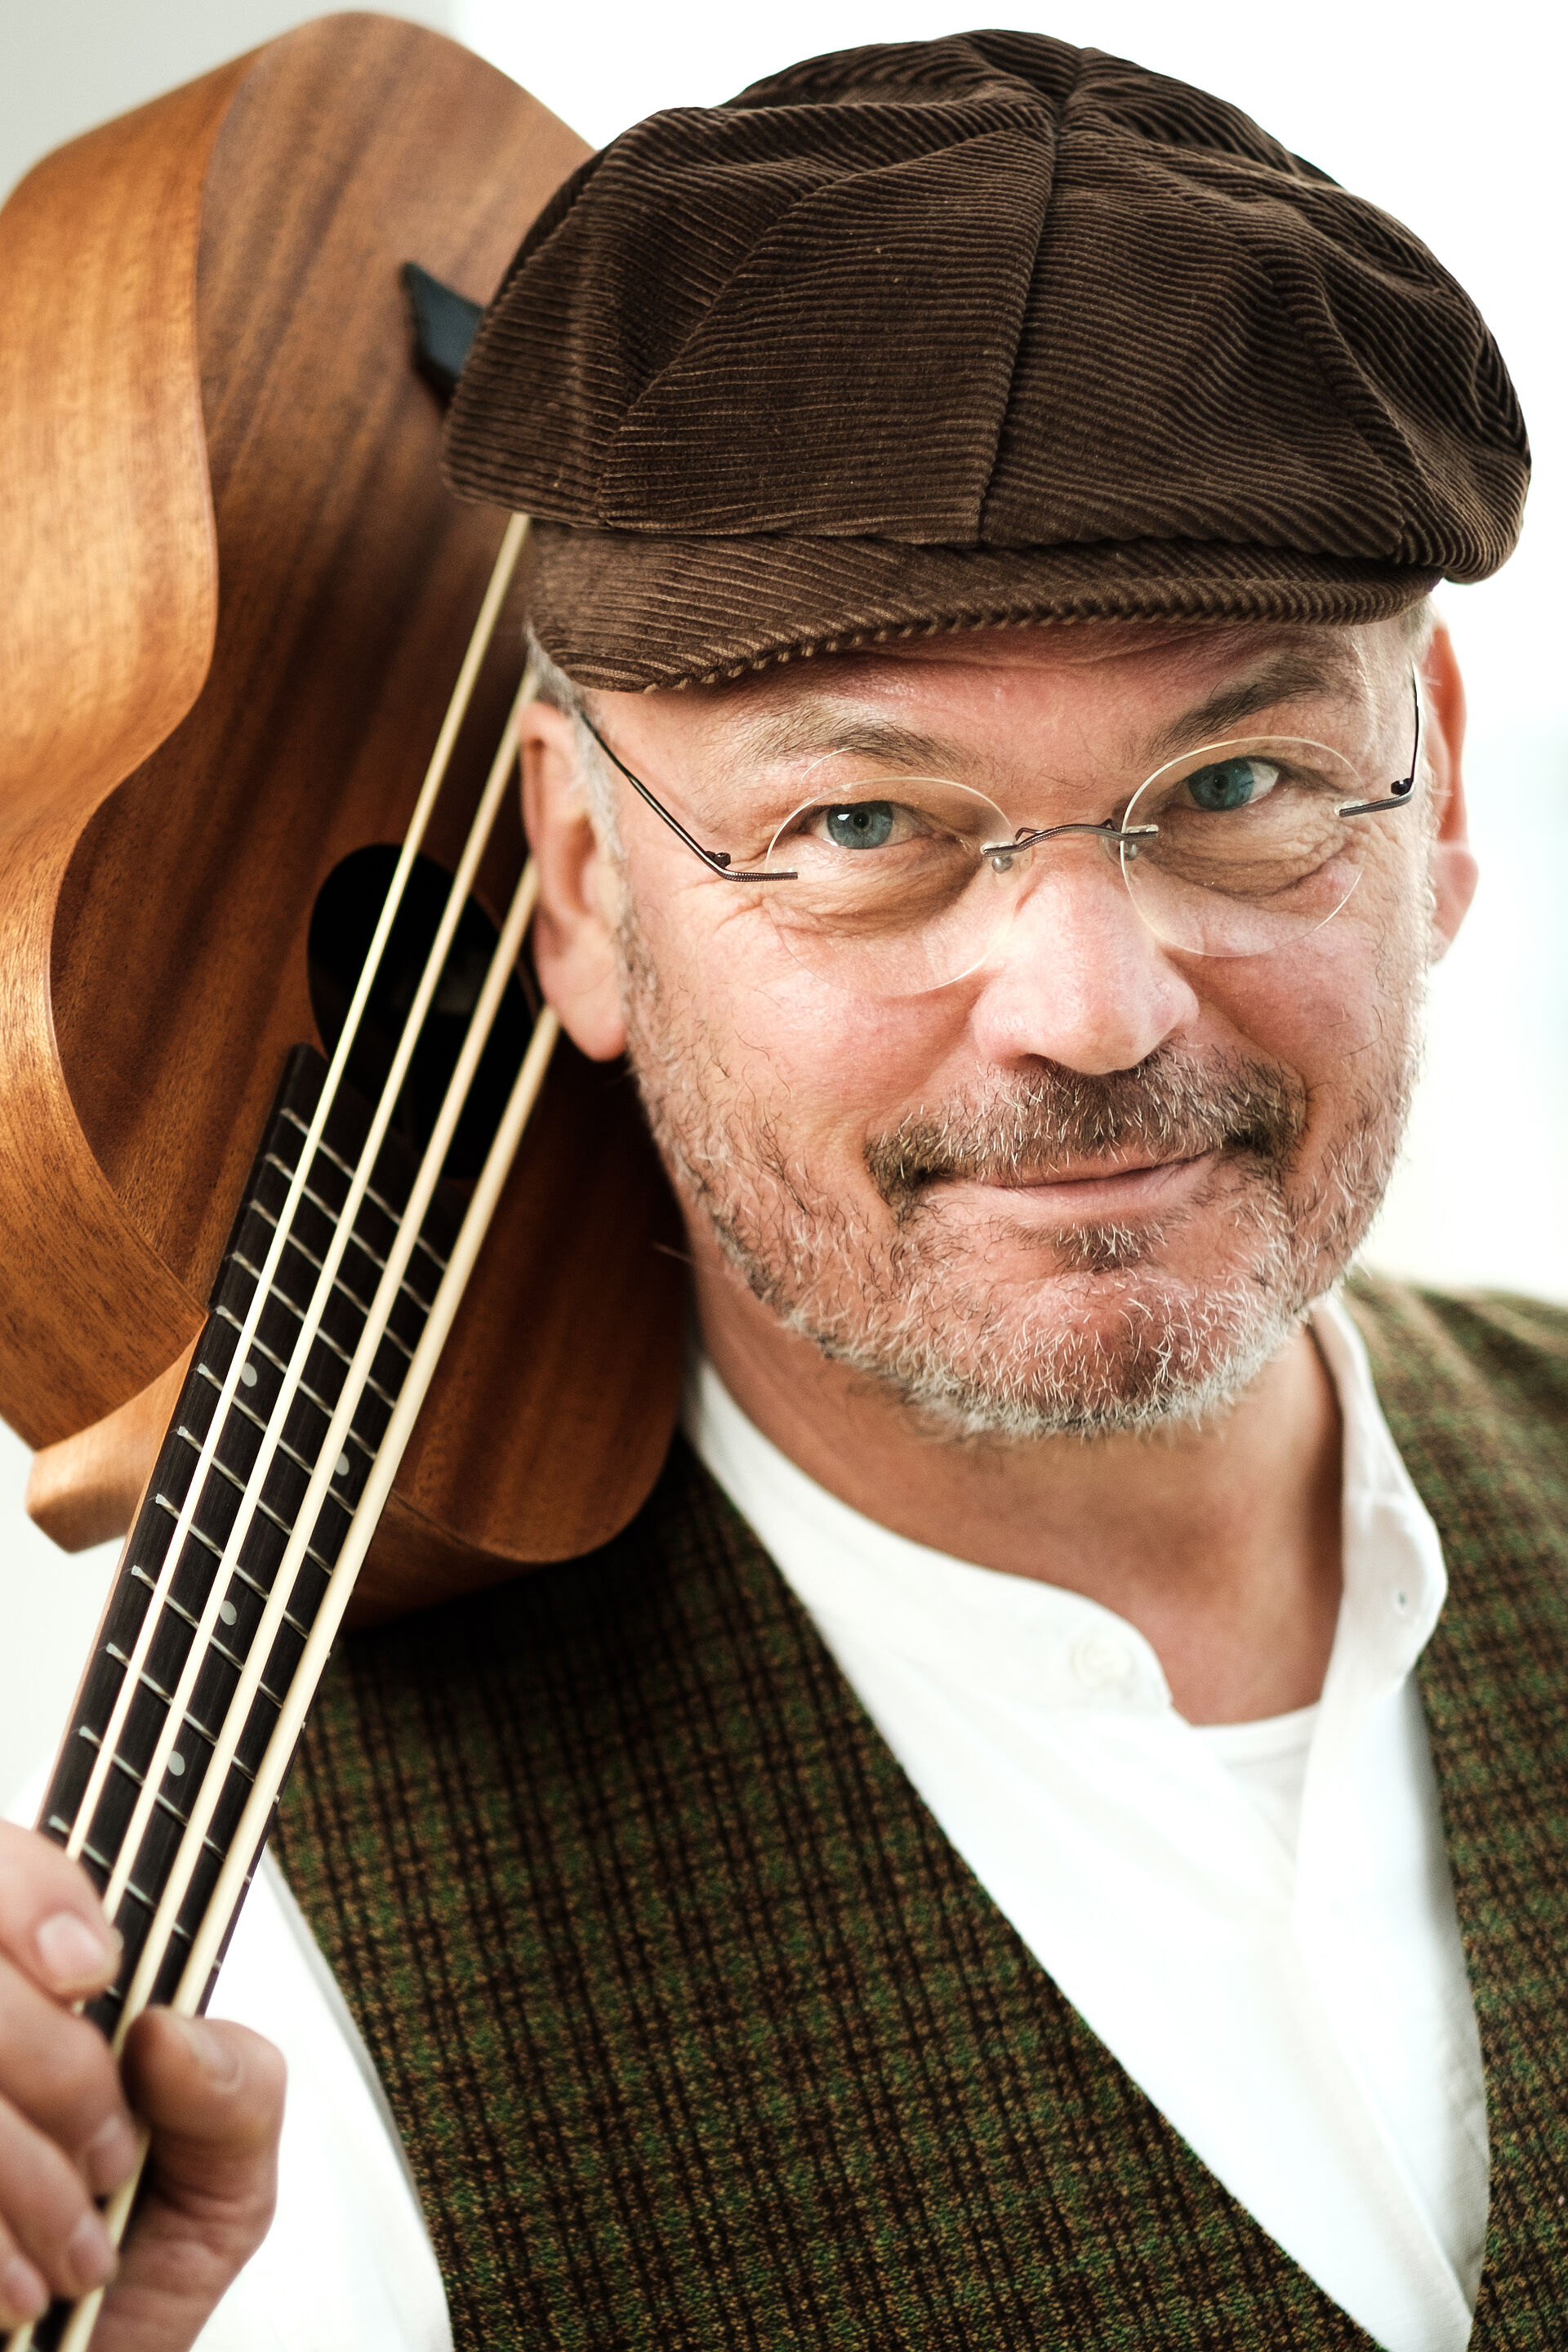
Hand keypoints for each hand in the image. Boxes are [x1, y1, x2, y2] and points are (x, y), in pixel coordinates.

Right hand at [0, 1821, 284, 2346]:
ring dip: (18, 2175)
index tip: (92, 1974)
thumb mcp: (222, 2188)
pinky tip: (8, 2296)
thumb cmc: (123, 2288)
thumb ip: (239, 2090)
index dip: (36, 1897)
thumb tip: (167, 2033)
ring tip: (71, 2259)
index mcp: (32, 2000)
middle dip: (57, 2071)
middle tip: (108, 2160)